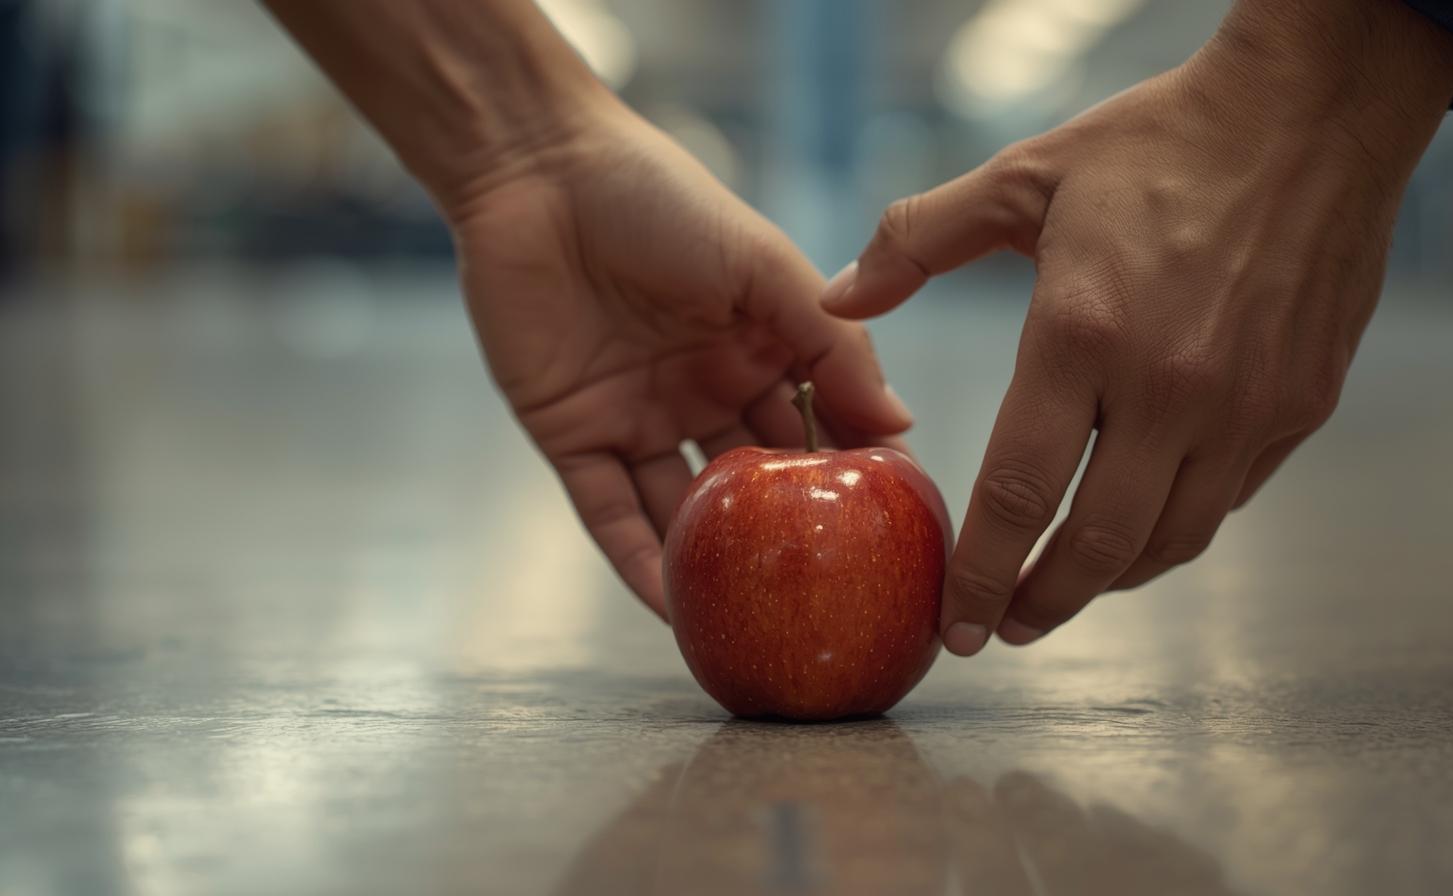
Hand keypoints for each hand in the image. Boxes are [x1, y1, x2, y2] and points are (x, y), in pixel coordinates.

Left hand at [450, 101, 911, 618]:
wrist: (538, 175)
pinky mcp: (574, 438)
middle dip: (794, 540)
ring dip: (718, 566)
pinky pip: (610, 515)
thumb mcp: (764, 264)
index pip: (823, 431)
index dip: (860, 481)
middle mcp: (708, 395)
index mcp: (760, 353)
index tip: (906, 538)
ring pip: (687, 512)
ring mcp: (641, 421)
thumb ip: (832, 342)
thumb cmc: (661, 201)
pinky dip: (640, 562)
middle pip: (760, 485)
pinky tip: (676, 610)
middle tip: (840, 601)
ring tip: (760, 627)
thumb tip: (902, 425)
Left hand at [823, 0, 1452, 652]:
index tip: (953, 623)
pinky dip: (1171, 532)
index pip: (1018, 491)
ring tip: (1062, 593)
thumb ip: (917, 241)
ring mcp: (1245, 407)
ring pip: (1169, 542)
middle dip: (1039, 604)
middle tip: (1001, 630)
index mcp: (1083, 332)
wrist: (1313, 115)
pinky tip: (1135, 528)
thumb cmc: (1158, 143)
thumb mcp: (1024, 176)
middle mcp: (1169, 387)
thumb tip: (836, 297)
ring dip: (1107, 585)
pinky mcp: (1299, 407)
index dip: (980, 572)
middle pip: (1096, 546)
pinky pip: (1226, 501)